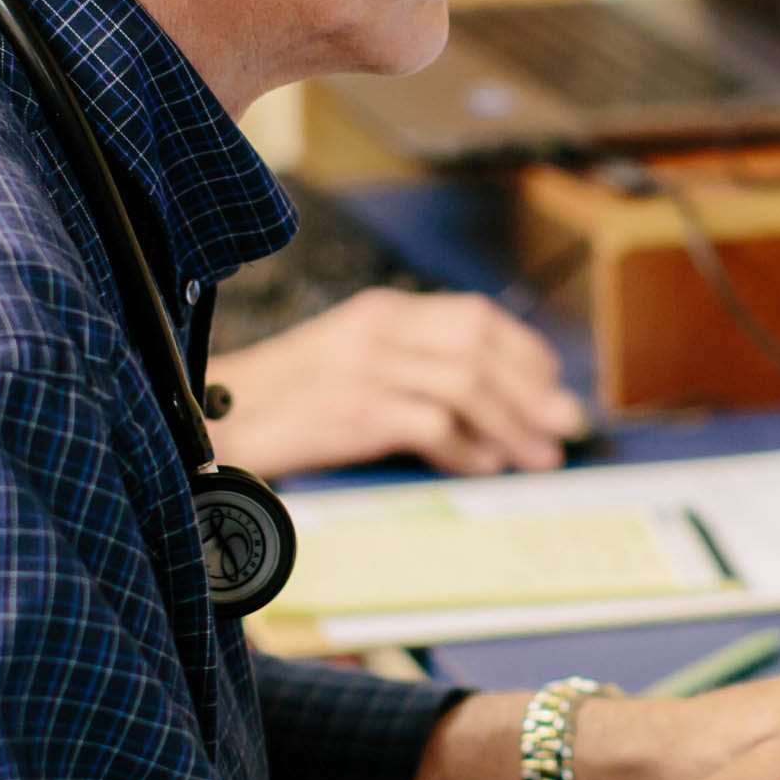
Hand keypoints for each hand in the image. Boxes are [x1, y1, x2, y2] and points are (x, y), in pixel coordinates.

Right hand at [206, 290, 586, 476]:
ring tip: (536, 456)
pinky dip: (467, 449)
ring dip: (512, 424)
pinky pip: (434, 424)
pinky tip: (481, 467)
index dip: (524, 352)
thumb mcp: (349, 364)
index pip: (475, 317)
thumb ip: (408, 369)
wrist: (215, 422)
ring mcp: (367, 367)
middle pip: (483, 347)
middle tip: (564, 426)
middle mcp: (380, 330)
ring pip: (469, 385)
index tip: (550, 385)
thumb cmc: (283, 404)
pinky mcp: (355, 410)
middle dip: (532, 390)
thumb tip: (480, 406)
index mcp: (381, 312)